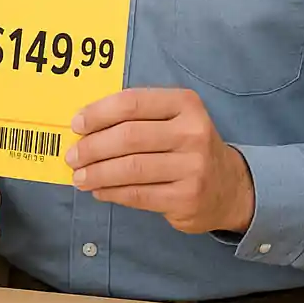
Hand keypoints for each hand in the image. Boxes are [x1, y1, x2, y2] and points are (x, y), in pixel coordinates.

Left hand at [66, 88, 255, 234]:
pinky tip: (99, 190)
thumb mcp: (171, 118)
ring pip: (131, 168)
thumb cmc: (186, 145)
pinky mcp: (188, 199)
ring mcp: (193, 168)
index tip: (76, 124)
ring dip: (98, 173)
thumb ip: (136, 116)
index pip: (131, 103)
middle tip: (72, 156)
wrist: (231, 187)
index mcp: (184, 103)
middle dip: (92, 147)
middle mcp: (192, 133)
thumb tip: (84, 126)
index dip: (98, 113)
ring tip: (79, 177)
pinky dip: (113, 192)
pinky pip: (139, 195)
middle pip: (129, 137)